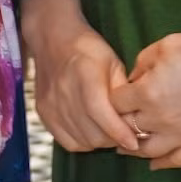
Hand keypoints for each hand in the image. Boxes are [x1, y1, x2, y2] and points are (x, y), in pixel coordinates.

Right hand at [18, 0, 142, 153]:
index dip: (119, 132)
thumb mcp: (113, 63)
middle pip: (93, 132)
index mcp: (84, 75)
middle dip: (114, 139)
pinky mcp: (43, 112)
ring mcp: (51, 104)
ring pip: (82, 141)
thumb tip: (137, 121)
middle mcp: (63, 91)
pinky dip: (83, 142)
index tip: (134, 143)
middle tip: (125, 132)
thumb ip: (123, 92)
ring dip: (100, 141)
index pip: (101, 112)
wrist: (52, 39)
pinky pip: (67, 142)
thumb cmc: (88, 49)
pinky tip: (91, 130)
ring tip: (109, 130)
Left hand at [110, 19, 180, 169]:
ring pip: (147, 151)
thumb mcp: (165, 46)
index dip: (113, 98)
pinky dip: (161, 164)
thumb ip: (141, 63)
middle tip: (114, 123)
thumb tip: (133, 79)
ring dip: (133, 148)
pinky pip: (176, 161)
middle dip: (119, 123)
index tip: (116, 95)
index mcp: (148, 93)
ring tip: (125, 145)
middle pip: (126, 129)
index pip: (115, 103)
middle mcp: (160, 119)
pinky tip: (153, 163)